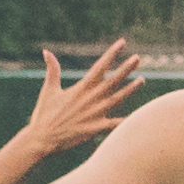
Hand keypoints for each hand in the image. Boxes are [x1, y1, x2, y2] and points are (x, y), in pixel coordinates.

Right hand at [0, 38, 146, 176]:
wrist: (41, 140)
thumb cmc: (44, 115)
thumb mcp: (48, 90)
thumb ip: (52, 70)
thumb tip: (46, 51)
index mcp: (81, 88)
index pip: (99, 67)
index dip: (111, 54)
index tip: (122, 43)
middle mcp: (90, 99)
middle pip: (113, 81)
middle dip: (126, 68)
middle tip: (137, 58)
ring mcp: (95, 114)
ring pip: (117, 99)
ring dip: (130, 89)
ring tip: (142, 80)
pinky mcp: (96, 129)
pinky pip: (115, 124)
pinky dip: (126, 121)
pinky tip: (138, 117)